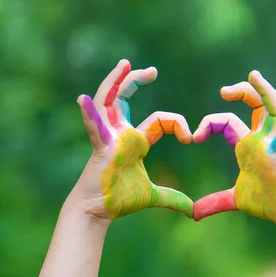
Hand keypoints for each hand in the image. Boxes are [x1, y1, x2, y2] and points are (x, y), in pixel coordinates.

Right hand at [73, 59, 193, 220]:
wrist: (98, 212)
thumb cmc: (119, 200)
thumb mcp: (152, 196)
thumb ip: (172, 198)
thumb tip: (191, 210)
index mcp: (135, 140)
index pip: (159, 120)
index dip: (176, 124)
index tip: (189, 136)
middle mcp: (119, 133)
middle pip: (124, 97)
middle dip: (135, 80)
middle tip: (153, 70)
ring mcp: (108, 138)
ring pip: (108, 102)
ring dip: (115, 82)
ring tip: (124, 64)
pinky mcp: (100, 148)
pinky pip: (94, 128)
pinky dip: (89, 114)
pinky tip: (84, 99)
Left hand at [192, 71, 275, 228]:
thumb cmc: (266, 203)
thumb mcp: (234, 199)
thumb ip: (214, 202)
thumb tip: (194, 214)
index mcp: (248, 144)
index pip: (227, 121)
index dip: (209, 124)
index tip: (193, 137)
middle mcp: (262, 139)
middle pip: (255, 104)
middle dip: (242, 91)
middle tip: (223, 90)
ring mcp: (273, 144)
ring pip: (273, 109)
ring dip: (264, 92)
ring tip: (254, 75)